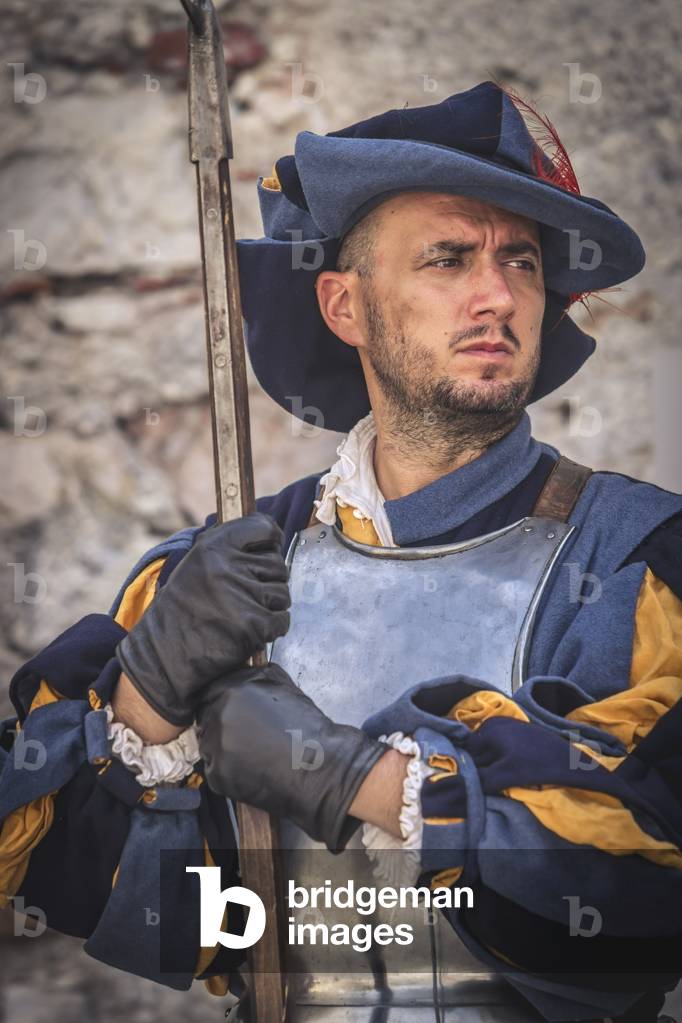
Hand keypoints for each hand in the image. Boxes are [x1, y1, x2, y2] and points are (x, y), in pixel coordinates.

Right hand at [116, 513, 290, 726]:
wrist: (164, 653)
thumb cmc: (183, 608)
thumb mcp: (197, 564)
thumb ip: (228, 547)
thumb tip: (269, 532)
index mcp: (213, 547)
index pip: (263, 527)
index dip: (271, 538)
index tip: (270, 546)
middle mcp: (227, 567)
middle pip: (278, 565)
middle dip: (269, 580)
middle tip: (247, 594)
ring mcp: (241, 596)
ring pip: (282, 594)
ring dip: (271, 606)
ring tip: (244, 613)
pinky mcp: (253, 625)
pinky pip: (282, 620)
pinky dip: (273, 628)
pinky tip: (251, 631)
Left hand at [196, 663, 386, 850]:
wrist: (317, 764)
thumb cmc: (303, 724)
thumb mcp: (280, 684)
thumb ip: (252, 675)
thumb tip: (239, 672)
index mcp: (231, 690)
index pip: (208, 694)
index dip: (219, 703)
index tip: (230, 713)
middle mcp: (218, 715)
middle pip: (206, 719)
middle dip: (220, 725)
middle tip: (243, 736)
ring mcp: (215, 746)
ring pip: (209, 746)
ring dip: (223, 748)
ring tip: (251, 754)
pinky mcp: (218, 775)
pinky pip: (216, 770)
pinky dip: (229, 771)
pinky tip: (251, 769)